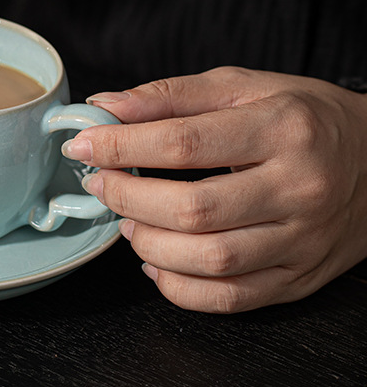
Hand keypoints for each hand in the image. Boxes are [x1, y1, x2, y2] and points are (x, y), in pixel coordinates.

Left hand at [62, 66, 366, 312]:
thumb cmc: (304, 117)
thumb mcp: (242, 87)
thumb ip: (170, 96)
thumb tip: (106, 107)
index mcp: (283, 130)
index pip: (183, 143)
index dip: (120, 146)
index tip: (82, 145)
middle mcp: (298, 188)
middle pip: (192, 209)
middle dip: (128, 197)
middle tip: (101, 184)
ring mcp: (302, 240)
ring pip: (210, 261)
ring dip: (149, 244)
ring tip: (128, 220)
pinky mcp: (300, 277)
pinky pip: (231, 299)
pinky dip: (179, 287)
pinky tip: (156, 261)